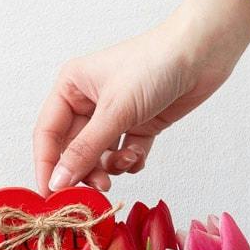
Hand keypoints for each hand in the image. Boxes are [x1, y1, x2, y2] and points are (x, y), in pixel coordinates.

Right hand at [34, 0, 249, 192]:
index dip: (46, 166)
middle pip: (73, 149)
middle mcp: (88, 101)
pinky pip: (124, 154)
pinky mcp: (140, 123)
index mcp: (71, 87)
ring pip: (99, 155)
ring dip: (111, 166)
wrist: (203, 52)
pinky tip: (140, 153)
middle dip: (85, 170)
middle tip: (98, 188)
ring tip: (127, 161)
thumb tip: (57, 182)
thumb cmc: (154, 65)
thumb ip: (85, 150)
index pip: (48, 134)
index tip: (49, 197)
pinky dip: (131, 160)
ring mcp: (115, 114)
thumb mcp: (115, 111)